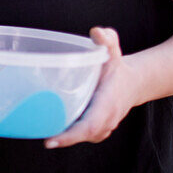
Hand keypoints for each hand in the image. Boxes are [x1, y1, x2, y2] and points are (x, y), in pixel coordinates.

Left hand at [45, 27, 139, 148]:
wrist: (133, 83)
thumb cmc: (117, 67)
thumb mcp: (113, 51)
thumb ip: (106, 40)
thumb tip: (96, 32)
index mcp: (108, 104)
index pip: (89, 126)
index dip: (70, 136)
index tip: (50, 141)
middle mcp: (106, 120)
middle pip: (82, 135)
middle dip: (61, 139)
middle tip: (39, 136)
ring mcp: (103, 127)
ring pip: (81, 136)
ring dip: (63, 136)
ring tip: (40, 129)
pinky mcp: (98, 129)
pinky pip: (82, 135)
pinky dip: (67, 134)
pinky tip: (51, 126)